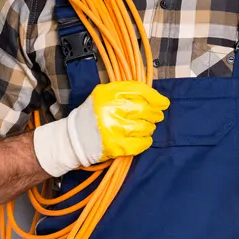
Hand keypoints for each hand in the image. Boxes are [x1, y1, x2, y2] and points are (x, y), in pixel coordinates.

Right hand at [33, 80, 169, 176]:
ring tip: (145, 127)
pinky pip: (141, 143)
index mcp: (109, 94)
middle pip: (146, 110)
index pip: (140, 91)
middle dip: (155, 114)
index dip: (156, 97)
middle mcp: (112, 109)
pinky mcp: (117, 146)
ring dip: (149, 127)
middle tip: (156, 116)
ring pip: (146, 127)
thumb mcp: (105, 94)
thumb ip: (126, 91)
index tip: (163, 103)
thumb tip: (153, 97)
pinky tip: (143, 138)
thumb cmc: (93, 114)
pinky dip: (146, 141)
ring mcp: (115, 129)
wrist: (75, 138)